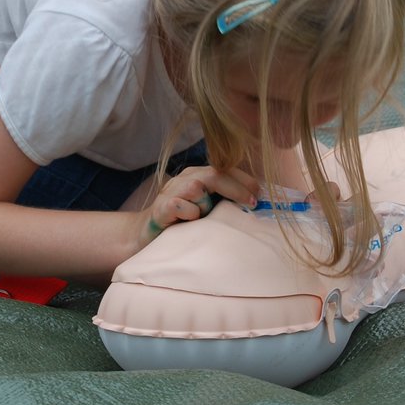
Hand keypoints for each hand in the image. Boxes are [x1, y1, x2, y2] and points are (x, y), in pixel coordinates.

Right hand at [136, 164, 257, 248]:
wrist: (145, 235)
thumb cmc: (181, 222)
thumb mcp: (204, 209)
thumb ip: (222, 201)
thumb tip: (254, 203)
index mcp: (197, 176)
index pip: (224, 169)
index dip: (243, 179)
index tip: (259, 194)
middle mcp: (184, 179)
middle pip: (213, 174)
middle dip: (236, 188)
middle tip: (251, 204)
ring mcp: (171, 192)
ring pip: (196, 188)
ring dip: (206, 204)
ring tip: (204, 218)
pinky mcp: (160, 208)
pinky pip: (180, 205)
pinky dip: (189, 214)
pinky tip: (188, 223)